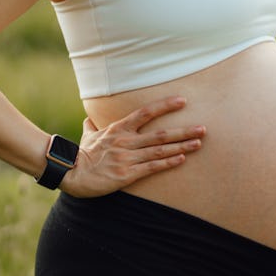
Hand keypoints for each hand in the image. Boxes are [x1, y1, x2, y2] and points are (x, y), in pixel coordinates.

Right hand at [60, 96, 204, 196]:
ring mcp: (127, 158)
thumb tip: (89, 119)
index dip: (165, 106)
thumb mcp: (87, 137)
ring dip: (181, 146)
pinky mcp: (127, 174)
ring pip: (160, 150)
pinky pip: (152, 167)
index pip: (145, 112)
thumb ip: (92, 127)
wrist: (72, 174)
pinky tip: (182, 159)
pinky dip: (168, 163)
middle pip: (160, 134)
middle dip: (184, 131)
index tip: (182, 101)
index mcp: (118, 129)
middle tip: (203, 128)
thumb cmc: (81, 155)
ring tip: (198, 143)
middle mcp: (126, 141)